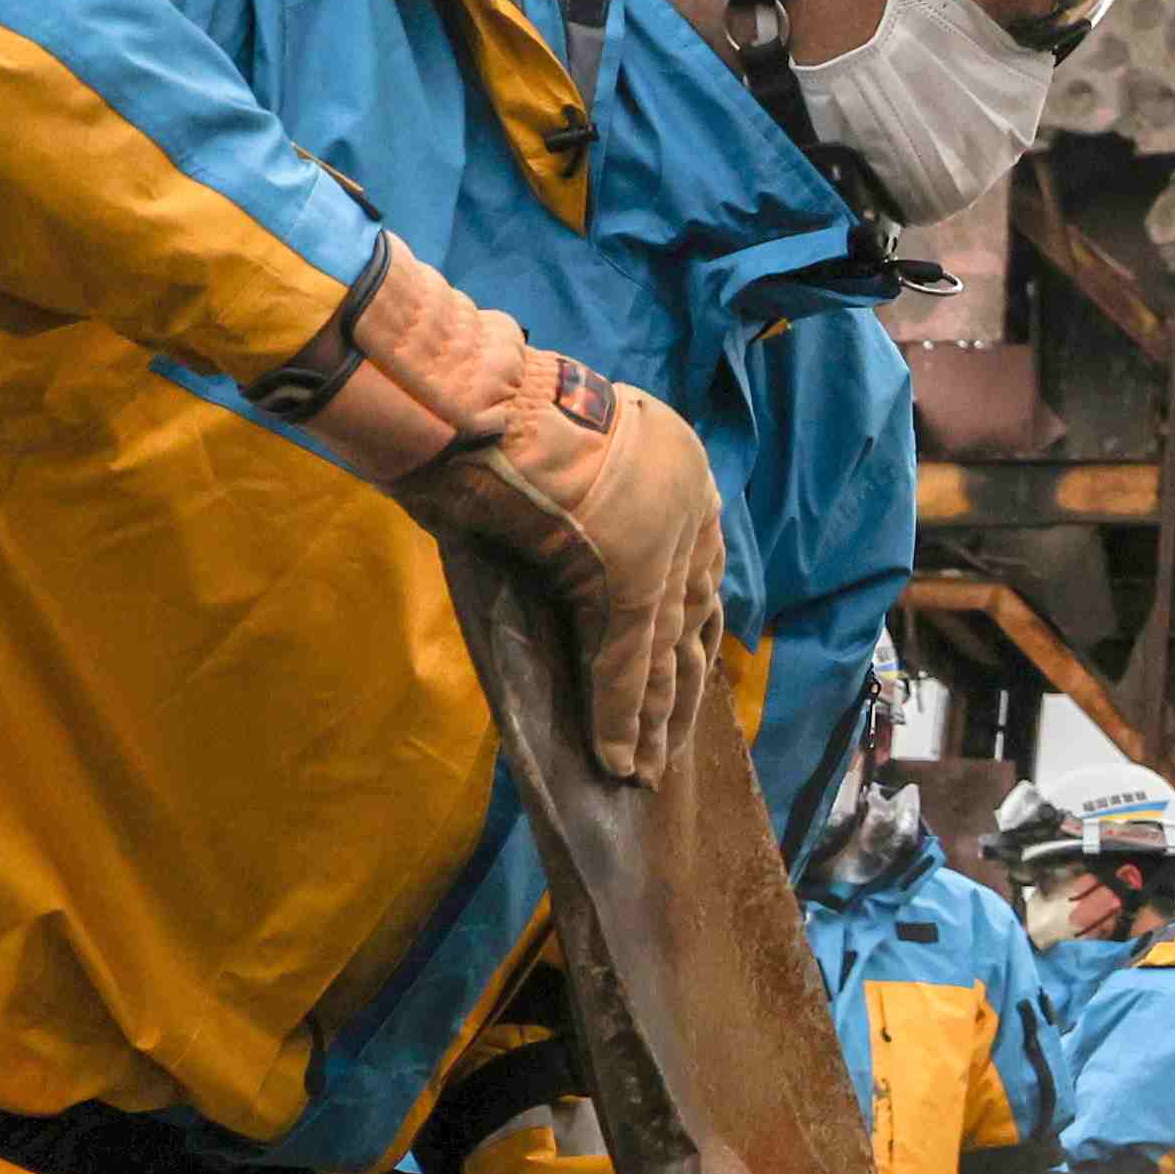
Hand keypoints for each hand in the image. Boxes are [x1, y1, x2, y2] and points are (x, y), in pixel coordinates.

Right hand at [314, 246, 716, 784]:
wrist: (480, 405)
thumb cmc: (492, 414)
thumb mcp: (558, 449)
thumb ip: (579, 487)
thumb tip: (568, 523)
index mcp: (674, 462)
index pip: (694, 561)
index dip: (688, 620)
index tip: (690, 661)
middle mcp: (684, 504)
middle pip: (691, 614)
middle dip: (681, 682)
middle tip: (674, 738)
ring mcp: (661, 549)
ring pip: (666, 652)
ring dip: (655, 717)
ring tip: (645, 768)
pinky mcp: (626, 589)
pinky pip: (627, 668)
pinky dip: (621, 720)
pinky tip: (620, 764)